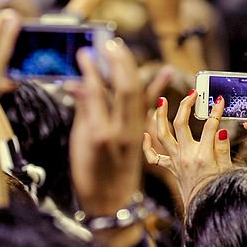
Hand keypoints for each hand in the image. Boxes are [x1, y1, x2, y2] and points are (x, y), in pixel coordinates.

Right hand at [69, 39, 144, 215]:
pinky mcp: (143, 135)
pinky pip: (151, 107)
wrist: (113, 203)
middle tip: (106, 44)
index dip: (90, 70)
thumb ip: (82, 112)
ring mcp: (136, 132)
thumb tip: (77, 84)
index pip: (96, 93)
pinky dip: (159, 88)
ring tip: (121, 48)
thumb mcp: (79, 144)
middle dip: (116, 62)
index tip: (84, 53)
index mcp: (100, 134)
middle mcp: (122, 131)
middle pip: (123, 87)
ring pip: (137, 93)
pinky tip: (168, 70)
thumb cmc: (89, 176)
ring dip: (130, 67)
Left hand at [143, 90, 231, 206]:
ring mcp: (176, 162)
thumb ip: (223, 149)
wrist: (204, 210)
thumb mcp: (227, 170)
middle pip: (181, 124)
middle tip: (192, 94)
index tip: (220, 100)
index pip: (211, 126)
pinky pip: (154, 158)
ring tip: (160, 102)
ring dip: (159, 117)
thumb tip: (221, 130)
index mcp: (203, 156)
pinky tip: (145, 134)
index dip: (216, 111)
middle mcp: (186, 157)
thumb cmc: (218, 190)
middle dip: (185, 105)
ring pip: (162, 135)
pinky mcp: (171, 168)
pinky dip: (147, 146)